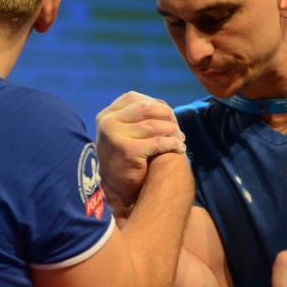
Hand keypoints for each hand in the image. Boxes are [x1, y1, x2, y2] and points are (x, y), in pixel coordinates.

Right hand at [95, 91, 185, 220]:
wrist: (117, 188)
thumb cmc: (125, 157)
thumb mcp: (124, 131)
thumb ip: (137, 117)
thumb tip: (165, 107)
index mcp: (107, 115)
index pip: (134, 98)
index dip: (154, 104)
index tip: (167, 115)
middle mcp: (108, 122)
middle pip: (145, 108)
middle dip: (166, 115)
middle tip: (177, 126)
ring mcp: (116, 135)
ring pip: (154, 125)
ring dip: (172, 130)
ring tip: (180, 138)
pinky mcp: (127, 150)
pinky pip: (158, 142)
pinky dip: (173, 143)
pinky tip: (179, 147)